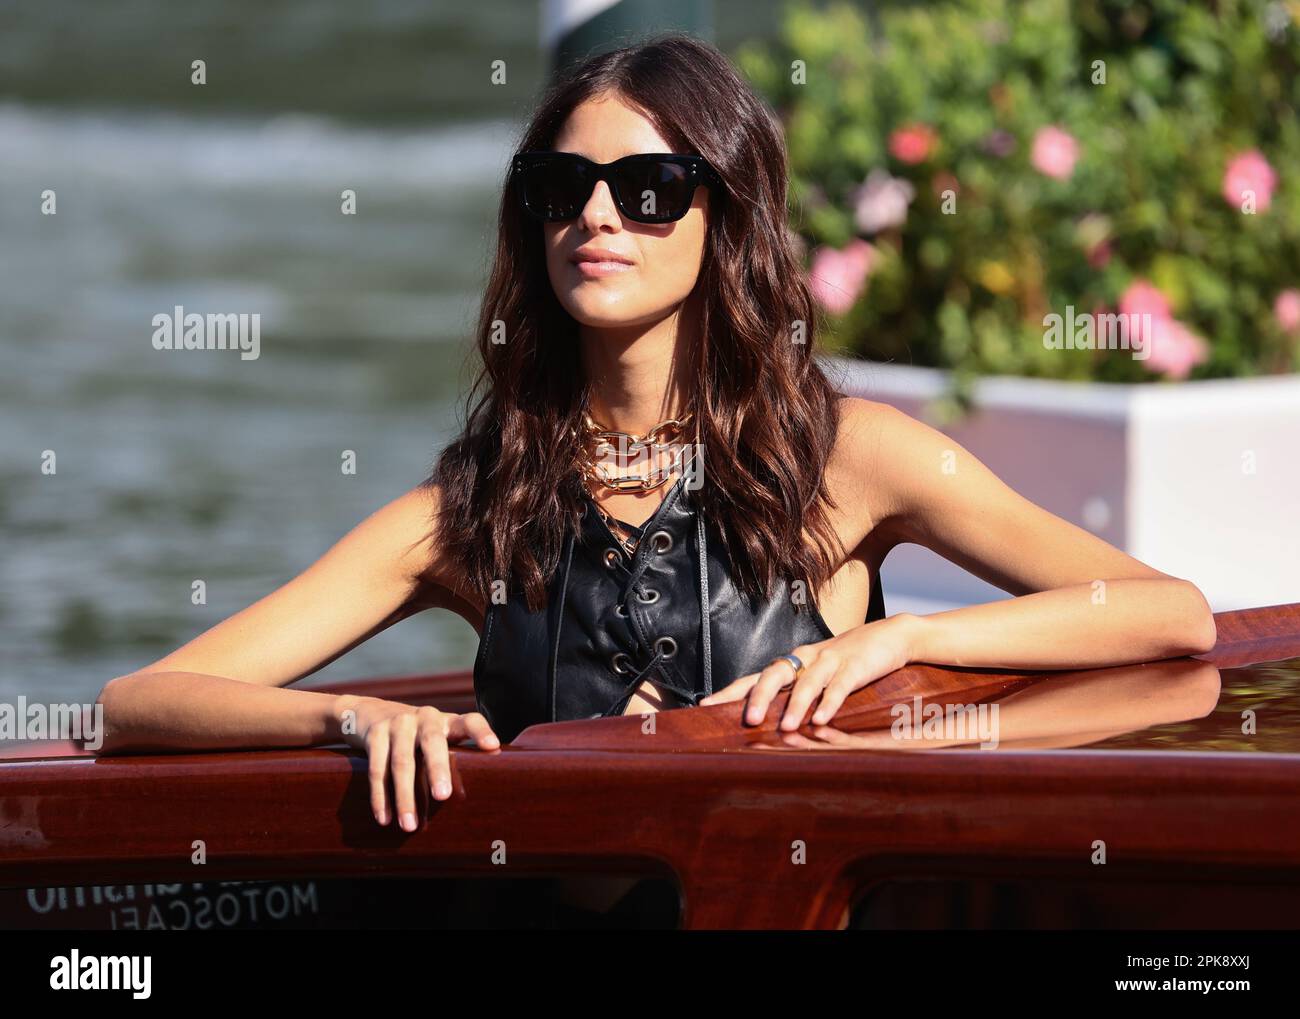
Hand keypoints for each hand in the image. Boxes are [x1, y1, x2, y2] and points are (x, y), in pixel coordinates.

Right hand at [333, 695, 499, 830]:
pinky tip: (385, 818)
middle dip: (438, 769)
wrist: (373, 714)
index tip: (492, 746)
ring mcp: (398, 723)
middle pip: (433, 742)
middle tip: (443, 796)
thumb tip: (481, 800)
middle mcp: (425, 717)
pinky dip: (380, 797)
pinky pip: (377, 769)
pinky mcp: (376, 734)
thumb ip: (458, 757)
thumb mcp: (440, 738)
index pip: (470, 721)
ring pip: (402, 762)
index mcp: (448, 721)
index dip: (481, 732)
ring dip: (405, 796)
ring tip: (410, 826)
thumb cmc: (419, 738)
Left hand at [698, 614, 919, 730]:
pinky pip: (840, 686)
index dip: (730, 692)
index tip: (704, 707)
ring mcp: (831, 660)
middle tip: (748, 721)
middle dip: (760, 697)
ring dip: (796, 705)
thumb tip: (769, 723)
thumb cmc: (849, 661)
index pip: (754, 677)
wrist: (891, 636)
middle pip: (775, 673)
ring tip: (785, 728)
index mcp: (793, 662)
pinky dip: (830, 703)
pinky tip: (822, 720)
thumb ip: (796, 693)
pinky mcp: (856, 666)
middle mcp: (806, 658)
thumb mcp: (819, 674)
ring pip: (808, 682)